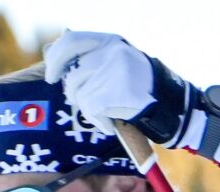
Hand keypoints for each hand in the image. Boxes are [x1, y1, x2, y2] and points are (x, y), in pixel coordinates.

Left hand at [43, 30, 188, 145]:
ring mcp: (115, 70)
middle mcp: (112, 51)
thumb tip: (50, 51)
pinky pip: (91, 109)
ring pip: (80, 94)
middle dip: (71, 92)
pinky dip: (97, 121)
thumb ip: (88, 56)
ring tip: (103, 112)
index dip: (55, 60)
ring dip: (88, 109)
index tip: (51, 76)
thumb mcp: (114, 61)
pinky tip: (109, 123)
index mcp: (109, 40)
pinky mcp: (118, 90)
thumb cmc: (136, 85)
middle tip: (77, 100)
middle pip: (72, 74)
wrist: (169, 102)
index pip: (71, 42)